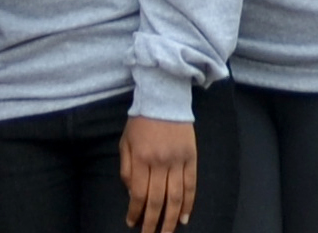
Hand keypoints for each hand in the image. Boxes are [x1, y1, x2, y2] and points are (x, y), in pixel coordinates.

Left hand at [120, 113, 199, 232]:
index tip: (132, 223)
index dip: (135, 212)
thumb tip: (133, 194)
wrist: (165, 98)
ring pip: (176, 197)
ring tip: (167, 232)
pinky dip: (189, 203)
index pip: (139, 193)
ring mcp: (178, 160)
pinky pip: (191, 185)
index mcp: (141, 158)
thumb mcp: (125, 142)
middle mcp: (160, 162)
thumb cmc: (141, 121)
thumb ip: (127, 169)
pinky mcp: (192, 157)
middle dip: (152, 222)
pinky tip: (185, 218)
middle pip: (157, 200)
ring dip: (171, 218)